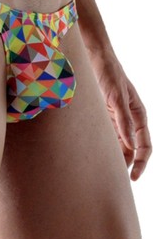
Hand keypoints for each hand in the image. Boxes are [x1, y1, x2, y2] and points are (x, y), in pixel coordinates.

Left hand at [91, 52, 150, 180]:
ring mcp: (115, 117)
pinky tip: (94, 154)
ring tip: (103, 171)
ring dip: (112, 155)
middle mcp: (128, 118)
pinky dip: (102, 145)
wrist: (94, 58)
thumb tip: (129, 145)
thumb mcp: (116, 97)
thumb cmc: (108, 73)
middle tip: (114, 181)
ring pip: (117, 143)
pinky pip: (105, 134)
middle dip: (125, 164)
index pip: (144, 146)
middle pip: (130, 148)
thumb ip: (123, 120)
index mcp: (138, 115)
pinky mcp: (102, 114)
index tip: (133, 178)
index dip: (140, 163)